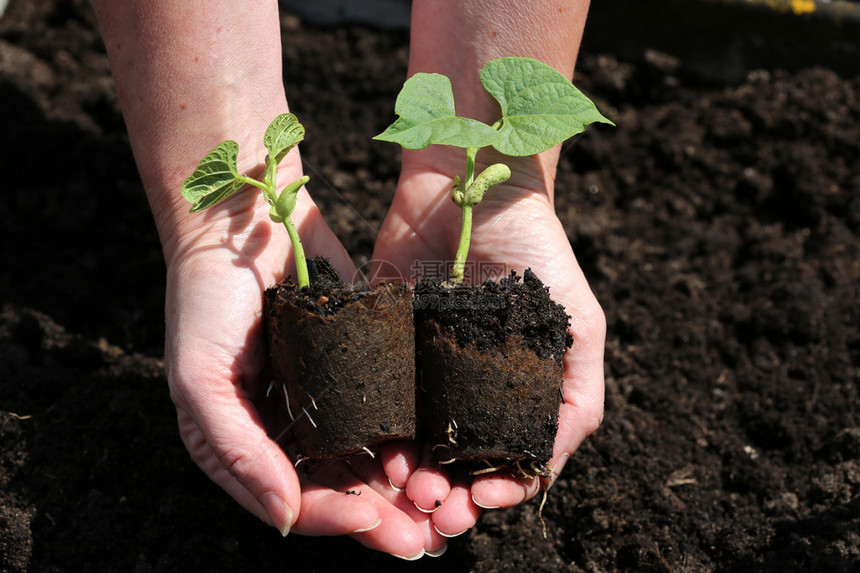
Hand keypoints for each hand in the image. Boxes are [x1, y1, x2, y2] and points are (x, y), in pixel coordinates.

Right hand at [161, 182, 436, 557]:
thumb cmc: (205, 298)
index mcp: (244, 443)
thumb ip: (237, 451)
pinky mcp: (355, 366)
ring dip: (404, 488)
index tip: (374, 522)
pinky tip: (440, 453)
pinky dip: (410, 437)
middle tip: (428, 540)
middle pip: (340, 489)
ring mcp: (323, 398)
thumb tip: (285, 520)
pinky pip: (386, 410)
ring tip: (444, 509)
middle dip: (382, 517)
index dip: (334, 518)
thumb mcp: (200, 378)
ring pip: (370, 459)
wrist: (242, 220)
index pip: (293, 499)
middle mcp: (287, 429)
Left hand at [372, 145, 605, 533]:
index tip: (482, 499)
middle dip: (451, 495)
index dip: (503, 491)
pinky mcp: (391, 348)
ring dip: (415, 475)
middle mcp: (476, 389)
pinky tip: (382, 450)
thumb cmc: (537, 249)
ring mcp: (431, 372)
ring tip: (408, 485)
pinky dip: (383, 435)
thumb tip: (550, 466)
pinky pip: (383, 405)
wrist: (470, 185)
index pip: (515, 463)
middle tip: (436, 507)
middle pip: (462, 465)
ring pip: (419, 445)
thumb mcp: (578, 323)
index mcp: (523, 391)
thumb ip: (577, 394)